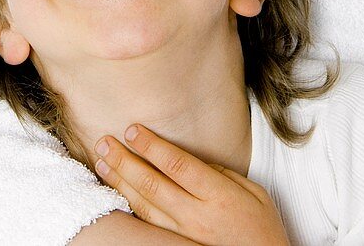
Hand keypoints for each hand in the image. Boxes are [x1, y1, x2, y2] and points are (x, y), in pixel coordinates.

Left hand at [93, 124, 289, 245]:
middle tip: (104, 142)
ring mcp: (184, 235)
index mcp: (217, 195)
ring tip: (101, 163)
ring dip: (120, 182)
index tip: (131, 129)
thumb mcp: (253, 192)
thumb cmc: (261, 228)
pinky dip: (130, 207)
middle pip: (152, 184)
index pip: (176, 165)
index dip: (151, 146)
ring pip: (144, 206)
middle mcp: (197, 216)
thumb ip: (221, 172)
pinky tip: (116, 193)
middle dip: (124, 160)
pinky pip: (148, 225)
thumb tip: (190, 158)